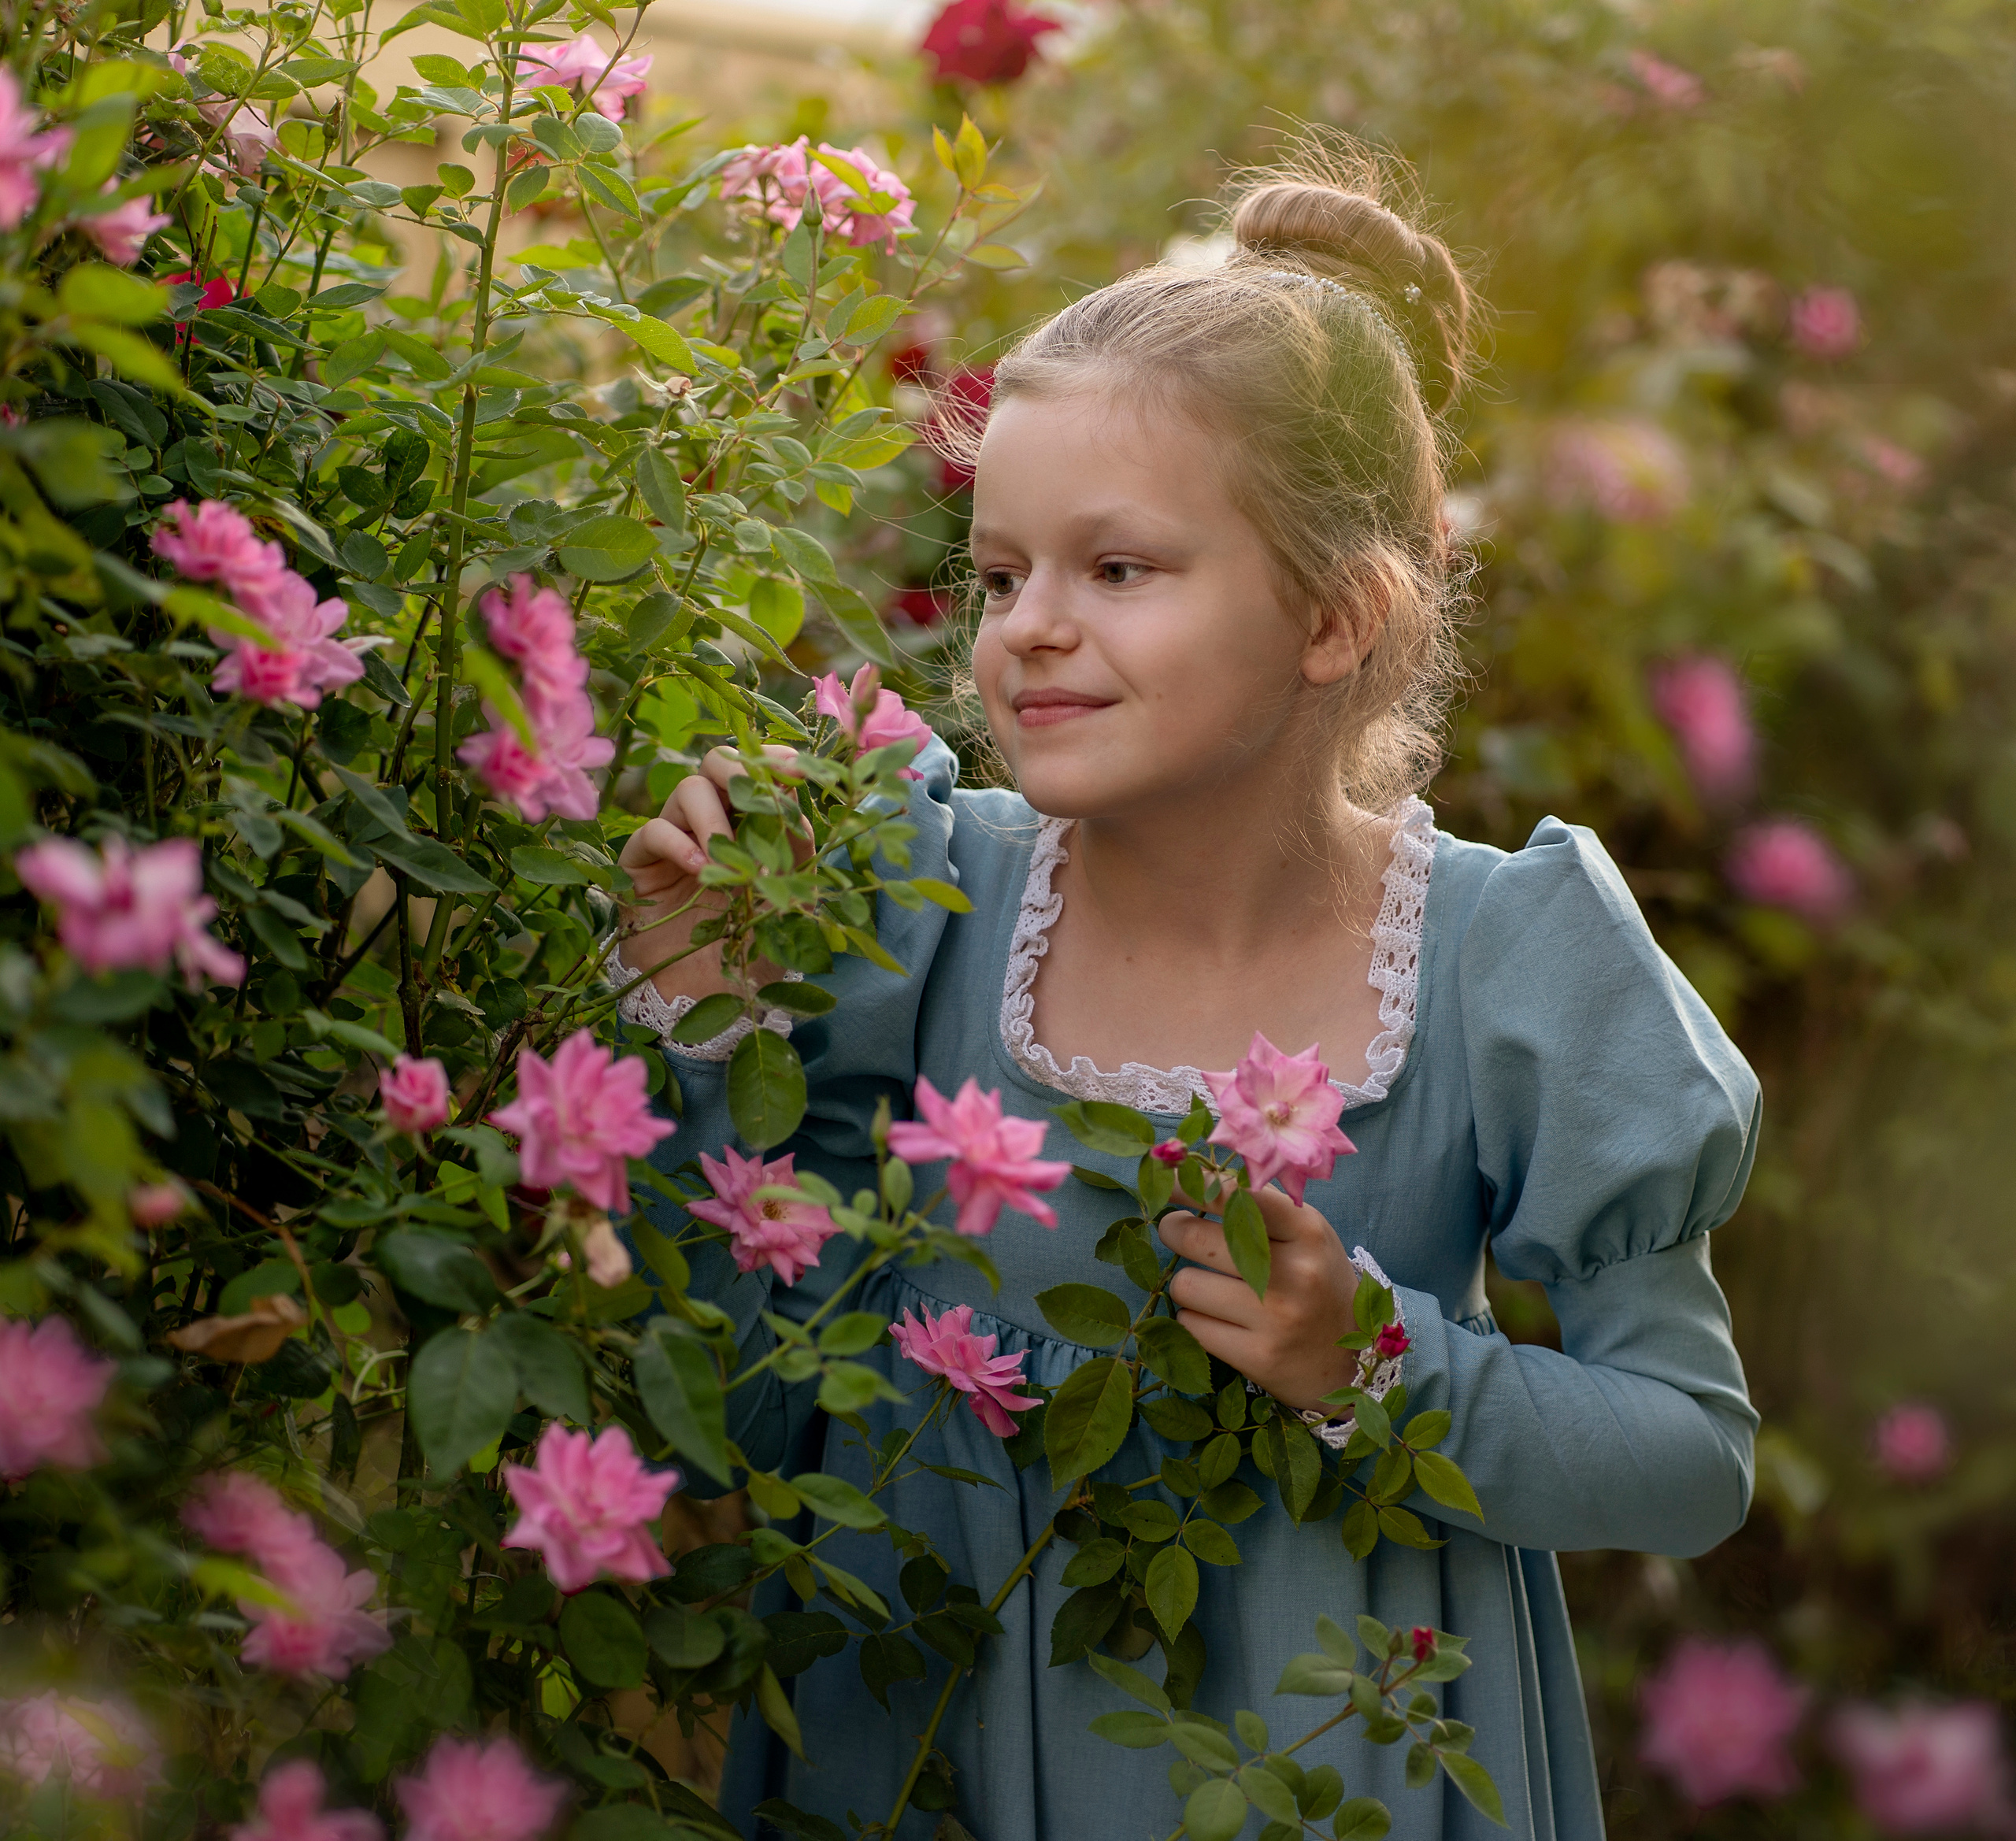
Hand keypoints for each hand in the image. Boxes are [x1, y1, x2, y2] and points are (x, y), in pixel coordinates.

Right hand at [615, 746, 797, 1003]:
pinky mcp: (641, 863)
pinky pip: (654, 830)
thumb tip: (793, 804)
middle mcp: (715, 824)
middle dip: (739, 769)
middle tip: (756, 791)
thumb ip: (793, 855)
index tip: (797, 766)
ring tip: (726, 862)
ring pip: (689, 790)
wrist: (706, 996)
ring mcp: (677, 839)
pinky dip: (679, 842)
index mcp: (754, 827)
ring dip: (714, 819)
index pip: (761, 775)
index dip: (775, 761)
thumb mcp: (787, 903)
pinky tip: (700, 871)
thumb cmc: (752, 954)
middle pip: (718, 764)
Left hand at [1159, 1185, 1360, 1413]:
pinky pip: (1190, 1326)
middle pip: (1194, 1237)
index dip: (1188, 1184)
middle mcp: (1294, 1272)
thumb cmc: (1317, 1283)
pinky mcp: (1259, 1358)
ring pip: (1185, 1284)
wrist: (1352, 1360)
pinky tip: (1219, 1321)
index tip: (1163, 1179)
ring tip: (1211, 1288)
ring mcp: (1277, 1318)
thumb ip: (1259, 1205)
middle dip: (1174, 1230)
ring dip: (1187, 1284)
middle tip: (1177, 1230)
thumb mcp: (1305, 1234)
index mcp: (1306, 1230)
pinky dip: (1194, 1320)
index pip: (1234, 1195)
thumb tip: (1194, 1173)